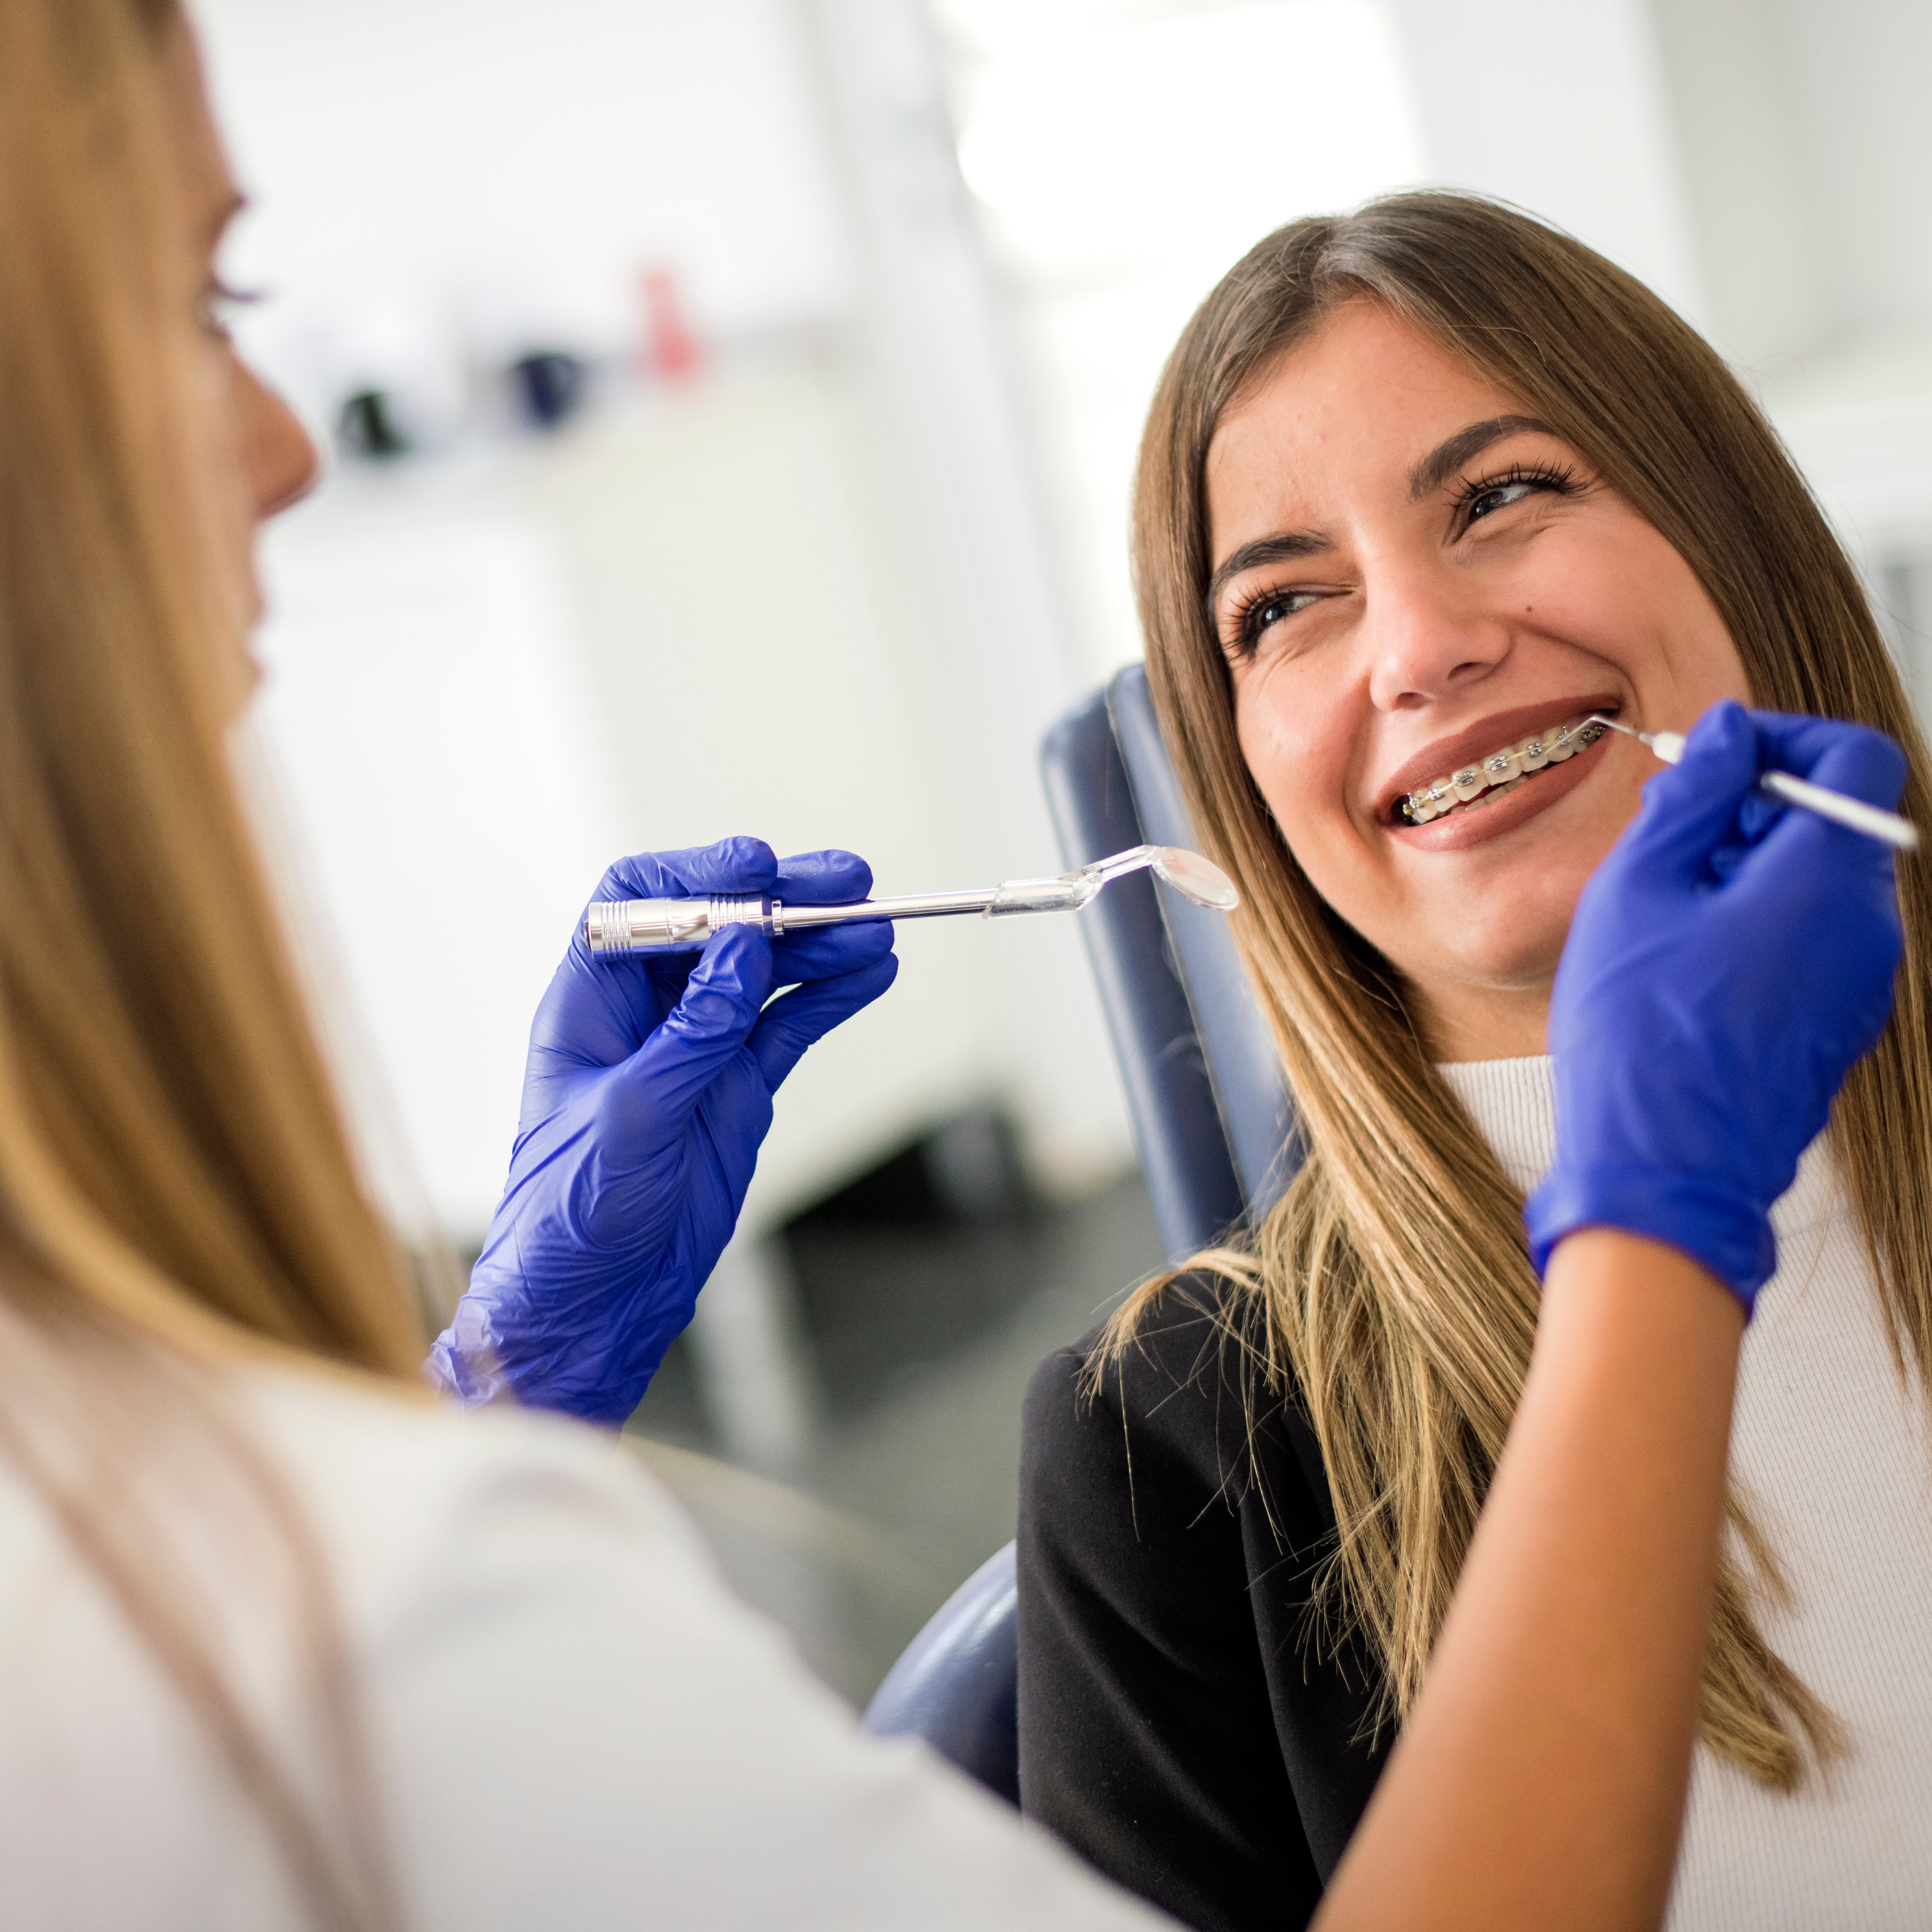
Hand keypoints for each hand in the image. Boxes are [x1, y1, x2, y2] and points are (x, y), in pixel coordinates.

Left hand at [427, 838, 896, 1422]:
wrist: (595, 1301)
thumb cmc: (574, 1213)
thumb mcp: (632, 1116)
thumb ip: (693, 1031)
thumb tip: (744, 946)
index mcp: (591, 1000)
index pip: (639, 901)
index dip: (699, 874)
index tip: (759, 869)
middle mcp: (646, 1011)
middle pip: (721, 925)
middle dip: (783, 899)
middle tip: (849, 883)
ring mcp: (699, 1045)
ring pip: (768, 971)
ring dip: (821, 946)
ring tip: (876, 931)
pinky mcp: (738, 1085)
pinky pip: (792, 1024)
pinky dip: (833, 998)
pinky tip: (872, 974)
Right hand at [1523, 702, 1904, 1310]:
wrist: (1664, 1172)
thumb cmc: (1643, 1035)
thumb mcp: (1638, 889)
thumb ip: (1690, 795)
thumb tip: (1725, 734)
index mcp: (1830, 881)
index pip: (1852, 758)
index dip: (1780, 738)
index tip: (1711, 757)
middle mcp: (1869, 929)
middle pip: (1833, 822)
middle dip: (1750, 806)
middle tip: (1662, 833)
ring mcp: (1862, 984)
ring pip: (1818, 883)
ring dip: (1746, 868)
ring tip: (1661, 907)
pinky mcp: (1838, 1024)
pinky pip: (1812, 941)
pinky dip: (1757, 923)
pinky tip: (1683, 957)